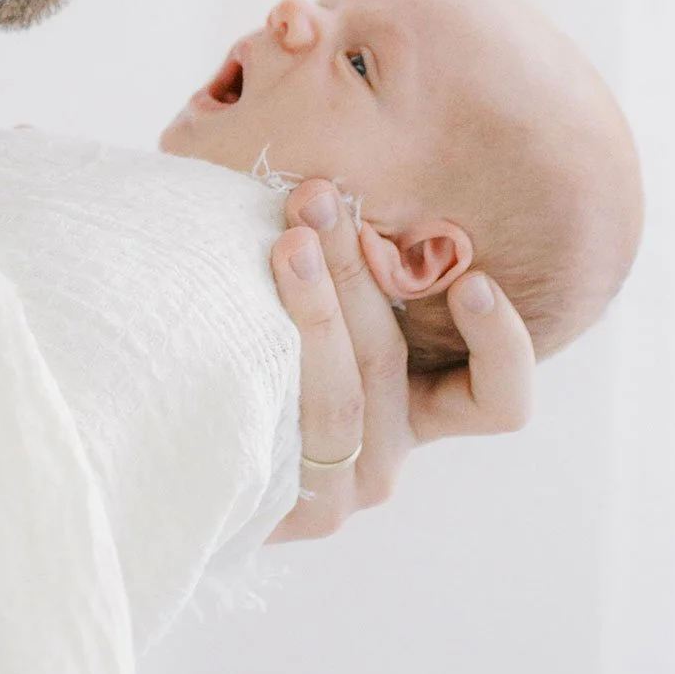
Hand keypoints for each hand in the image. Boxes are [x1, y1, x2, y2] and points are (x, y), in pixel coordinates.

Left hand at [265, 178, 533, 541]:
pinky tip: (260, 320)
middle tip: (317, 197)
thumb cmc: (255, 340)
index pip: (497, 399)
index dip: (501, 345)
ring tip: (286, 241)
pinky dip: (287, 364)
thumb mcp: (319, 299)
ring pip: (345, 394)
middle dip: (354, 269)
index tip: (472, 280)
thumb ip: (351, 257)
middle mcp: (392, 448)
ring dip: (318, 306)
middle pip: (391, 361)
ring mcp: (345, 487)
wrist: (172, 441)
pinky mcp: (294, 510)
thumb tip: (337, 163)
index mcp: (421, 404)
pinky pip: (297, 432)